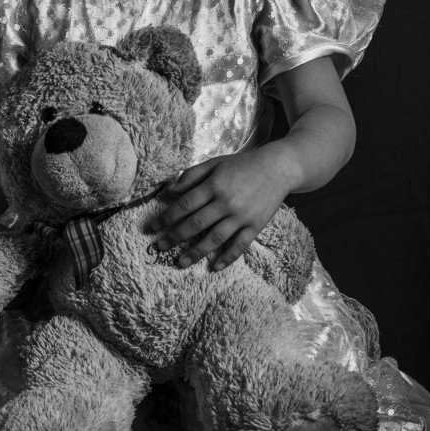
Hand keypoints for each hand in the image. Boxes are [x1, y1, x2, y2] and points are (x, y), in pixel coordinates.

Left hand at [151, 145, 293, 270]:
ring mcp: (241, 216)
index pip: (184, 205)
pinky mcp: (255, 226)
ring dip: (195, 253)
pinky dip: (227, 258)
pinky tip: (214, 267)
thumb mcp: (214, 163)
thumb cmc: (242, 165)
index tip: (153, 228)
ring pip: (214, 239)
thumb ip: (191, 175)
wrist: (277, 169)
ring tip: (180, 263)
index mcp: (214, 185)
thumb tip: (169, 190)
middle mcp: (226, 202)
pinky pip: (239, 246)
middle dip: (174, 237)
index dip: (166, 217)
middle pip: (195, 224)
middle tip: (158, 247)